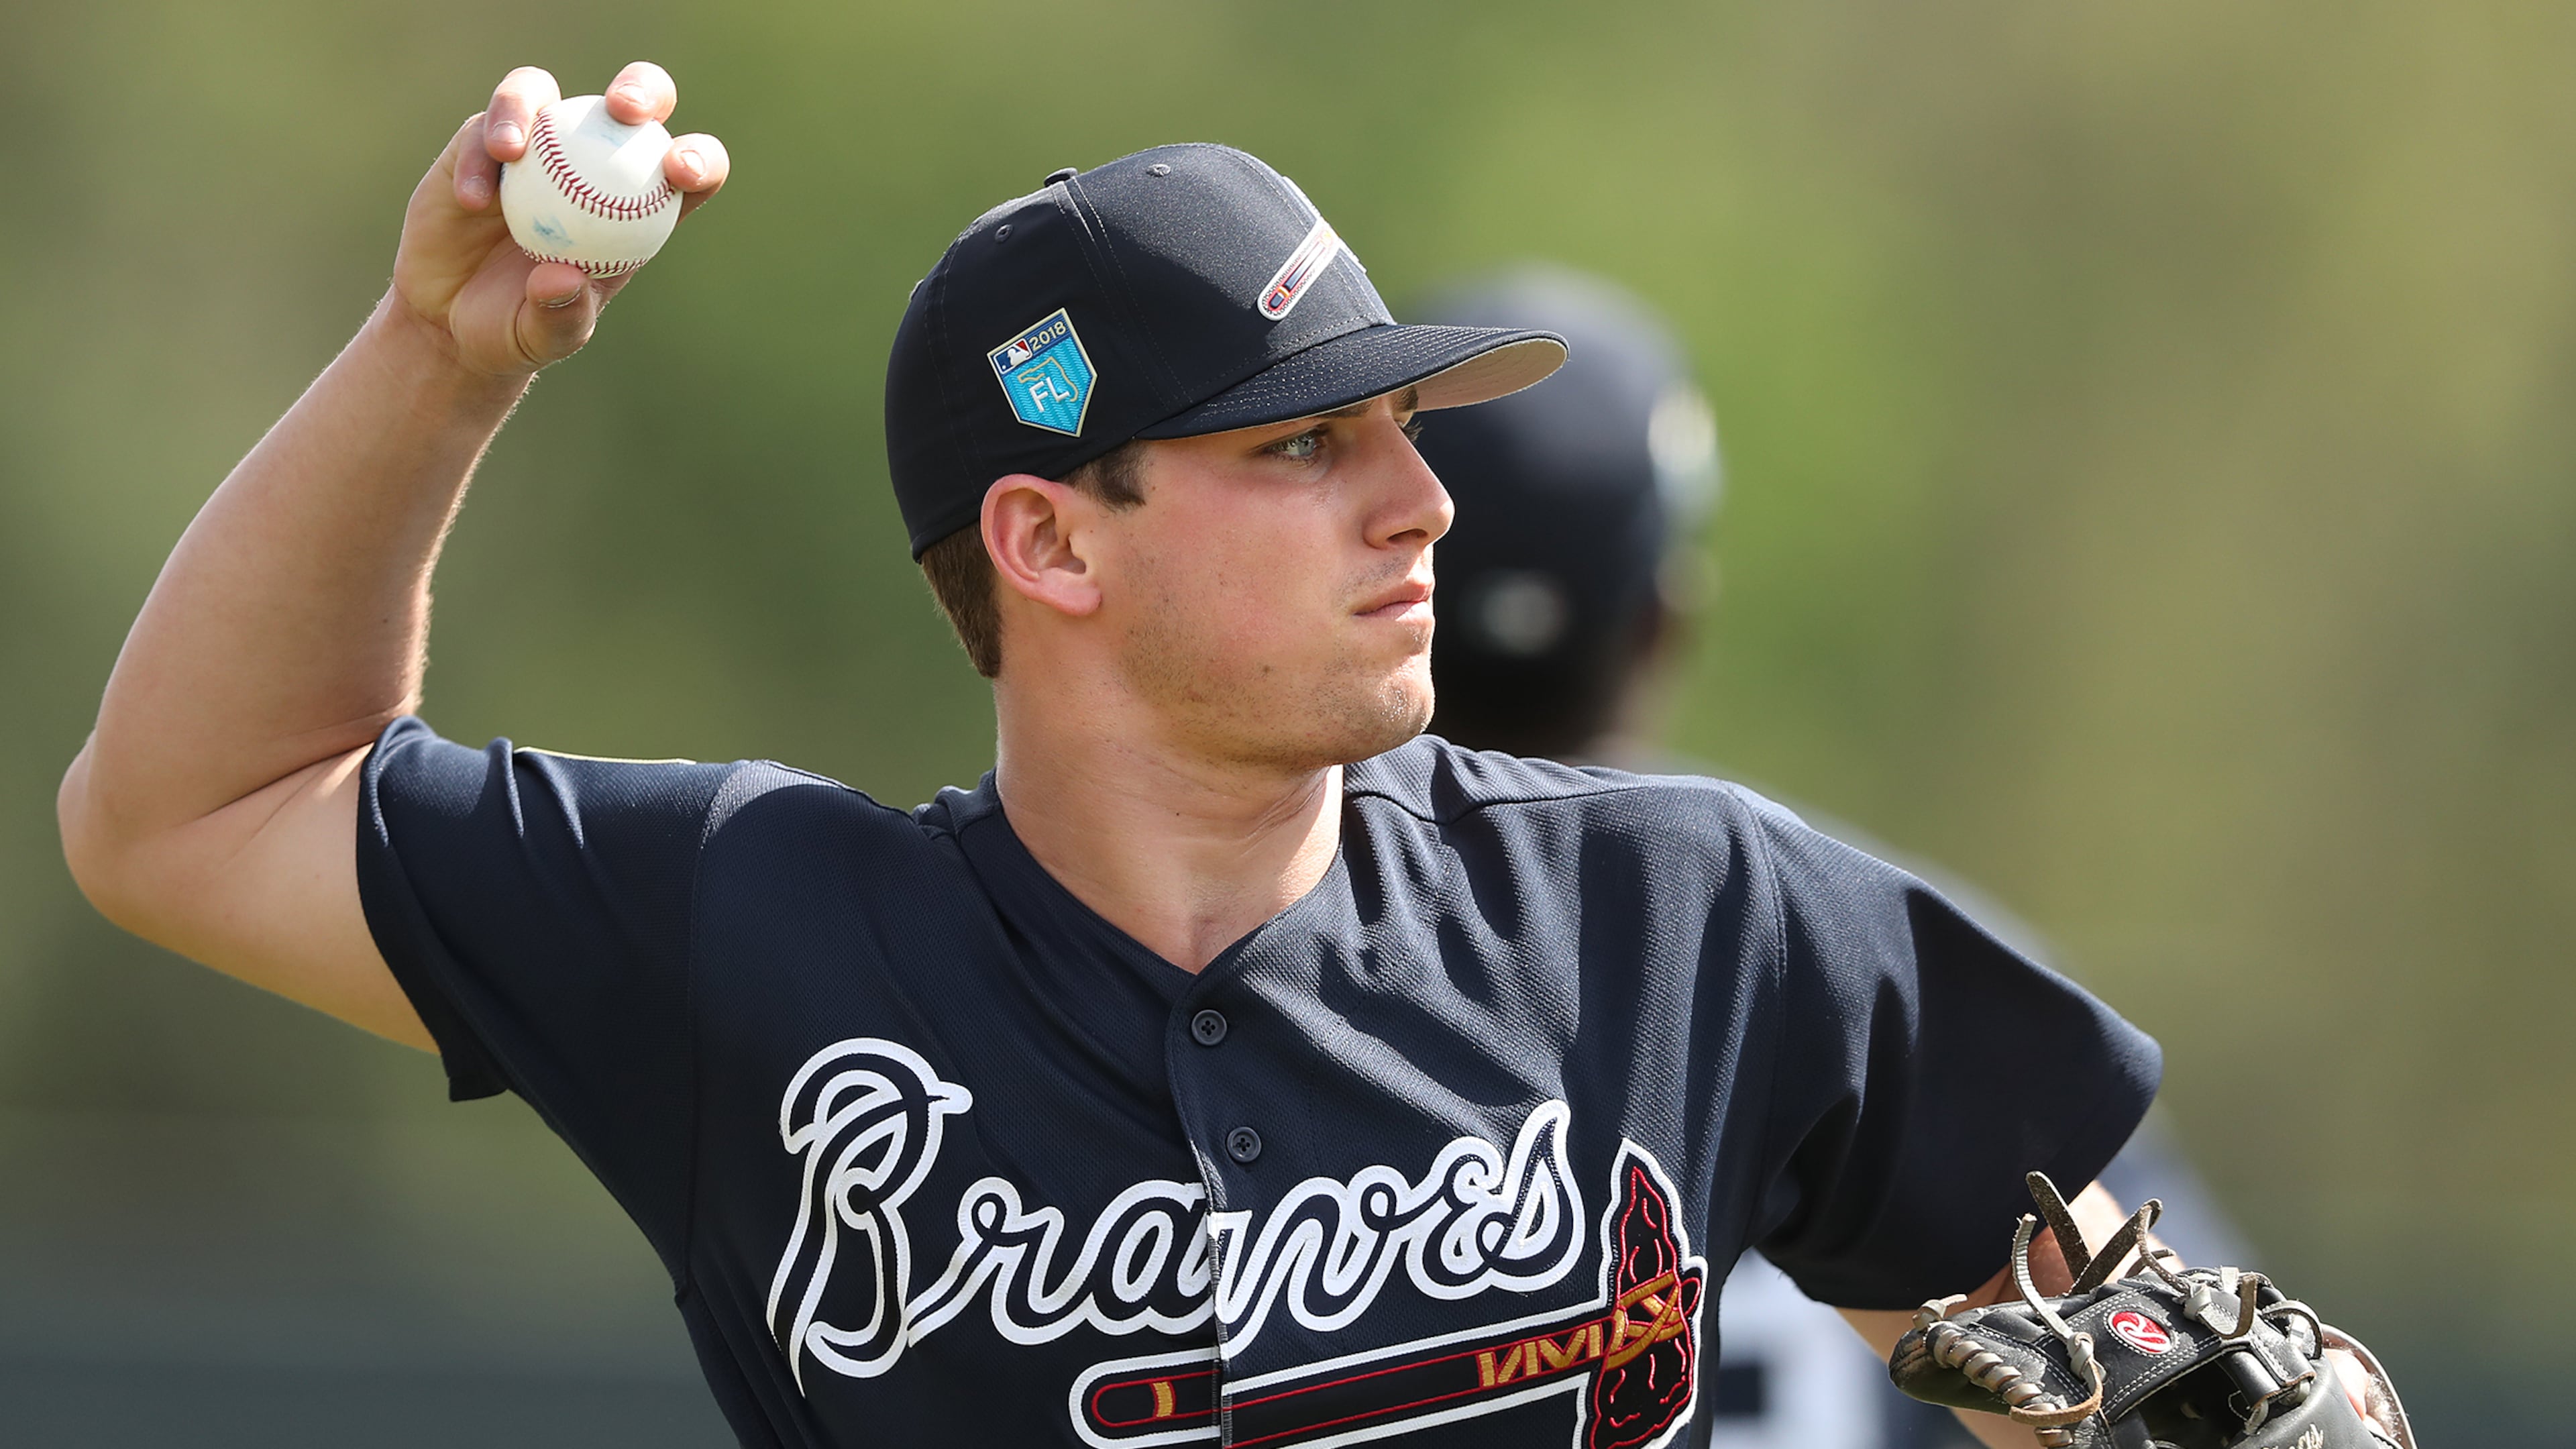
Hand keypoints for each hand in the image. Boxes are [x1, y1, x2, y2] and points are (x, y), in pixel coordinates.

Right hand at [389, 61, 728, 376]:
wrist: (448, 320)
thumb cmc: (514, 327)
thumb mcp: (541, 336)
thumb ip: (560, 316)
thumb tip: (563, 277)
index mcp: (636, 209)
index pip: (687, 170)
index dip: (698, 159)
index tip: (679, 171)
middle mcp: (592, 163)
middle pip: (633, 104)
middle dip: (642, 88)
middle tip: (624, 110)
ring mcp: (535, 146)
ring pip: (542, 93)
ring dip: (528, 107)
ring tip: (510, 151)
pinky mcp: (479, 144)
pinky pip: (482, 130)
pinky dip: (478, 157)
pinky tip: (473, 200)